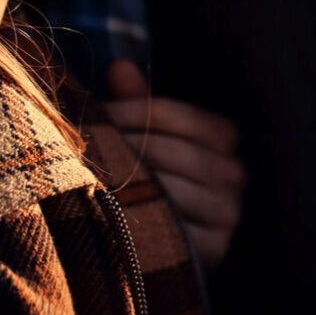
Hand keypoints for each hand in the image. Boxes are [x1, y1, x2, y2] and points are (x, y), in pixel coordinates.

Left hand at [106, 59, 244, 270]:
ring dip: (123, 182)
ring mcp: (227, 212)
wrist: (169, 247)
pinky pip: (172, 227)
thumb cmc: (155, 178)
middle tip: (82, 149)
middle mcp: (234, 172)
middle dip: (119, 146)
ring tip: (88, 177)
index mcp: (223, 135)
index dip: (127, 113)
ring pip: (167, 187)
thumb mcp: (150, 137)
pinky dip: (139, 216)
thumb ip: (138, 104)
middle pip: (166, 150)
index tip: (94, 117)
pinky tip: (110, 212)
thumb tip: (119, 66)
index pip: (172, 114)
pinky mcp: (215, 248)